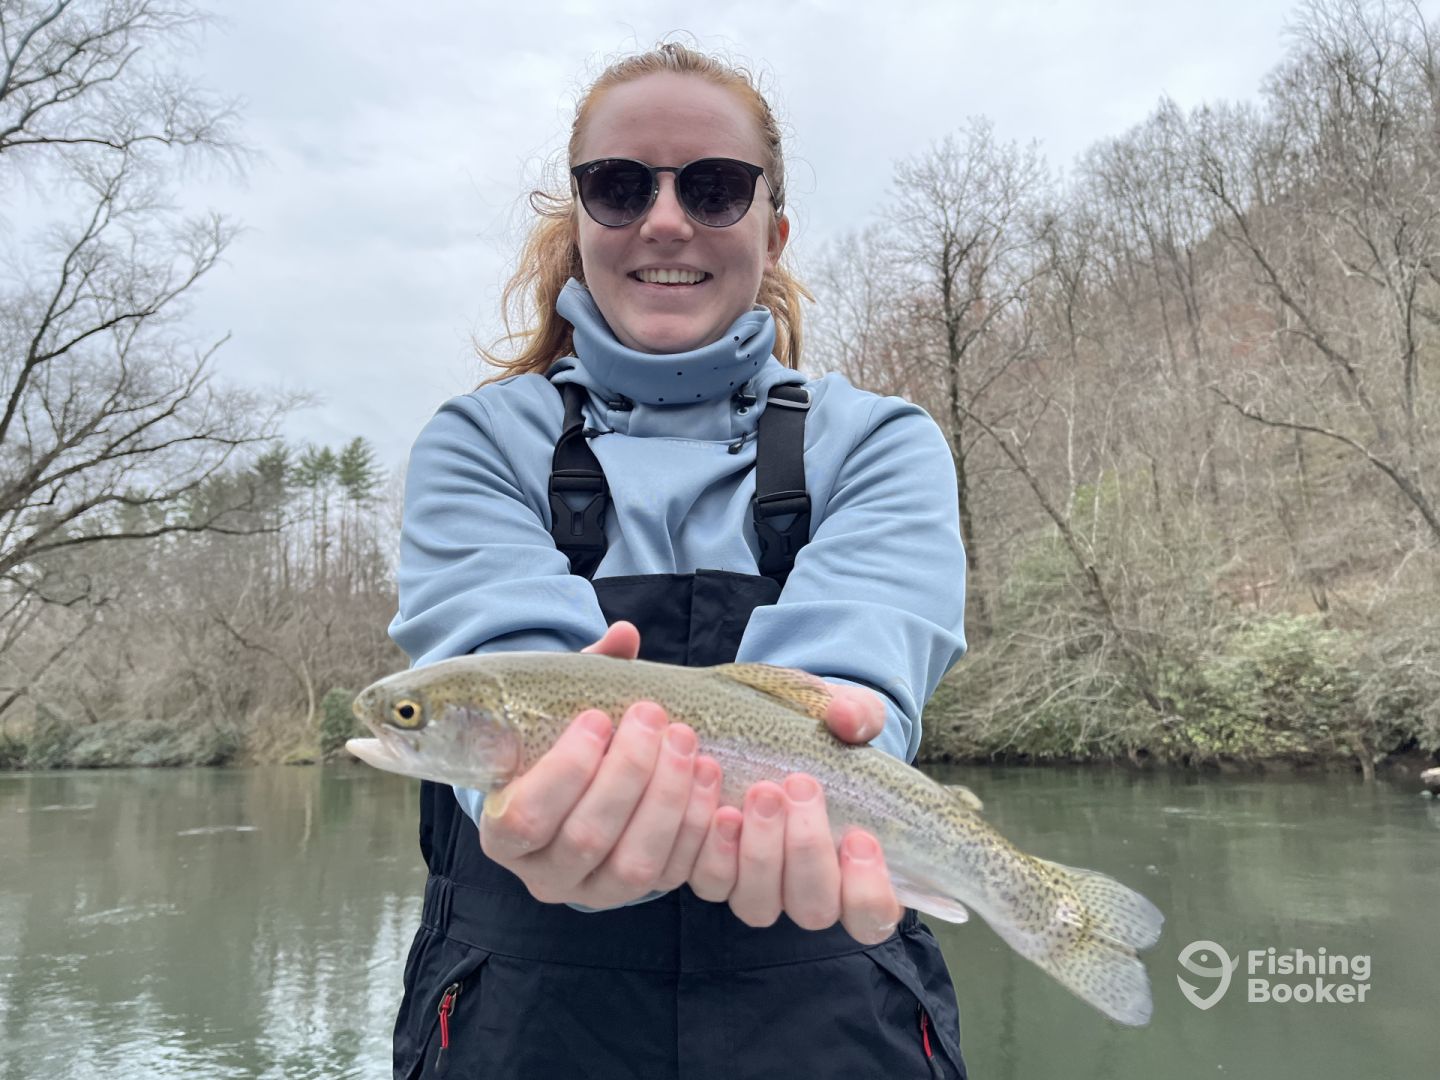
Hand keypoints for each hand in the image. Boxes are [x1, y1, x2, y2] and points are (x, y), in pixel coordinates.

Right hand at [477, 622, 724, 908]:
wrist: (581, 794)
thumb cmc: (563, 747)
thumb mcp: (560, 712)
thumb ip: (586, 673)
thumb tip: (625, 634)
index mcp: (503, 833)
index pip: (526, 816)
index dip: (566, 769)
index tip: (598, 716)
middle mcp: (543, 875)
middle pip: (586, 838)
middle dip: (629, 773)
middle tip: (653, 717)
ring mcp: (593, 893)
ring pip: (634, 865)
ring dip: (667, 799)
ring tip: (687, 743)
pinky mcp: (639, 896)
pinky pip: (672, 874)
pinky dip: (696, 827)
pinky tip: (709, 779)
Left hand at [689, 682, 903, 944]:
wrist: (763, 728)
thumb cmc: (820, 735)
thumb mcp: (846, 715)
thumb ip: (858, 714)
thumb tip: (847, 718)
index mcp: (855, 870)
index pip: (871, 914)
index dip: (867, 890)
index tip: (860, 837)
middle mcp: (805, 891)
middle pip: (812, 908)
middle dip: (806, 849)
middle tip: (799, 786)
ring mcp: (756, 888)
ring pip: (757, 903)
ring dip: (758, 851)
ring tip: (759, 791)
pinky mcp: (713, 872)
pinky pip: (708, 880)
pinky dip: (712, 844)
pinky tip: (716, 799)